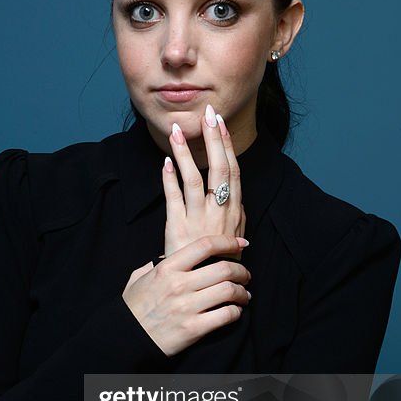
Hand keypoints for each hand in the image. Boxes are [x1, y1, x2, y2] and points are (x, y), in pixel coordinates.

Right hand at [122, 234, 251, 356]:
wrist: (125, 338)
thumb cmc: (133, 307)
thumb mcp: (140, 277)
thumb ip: (157, 264)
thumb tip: (171, 254)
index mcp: (167, 268)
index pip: (205, 246)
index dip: (228, 242)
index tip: (241, 243)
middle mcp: (179, 285)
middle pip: (224, 269)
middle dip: (242, 271)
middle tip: (246, 276)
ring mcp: (187, 307)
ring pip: (229, 291)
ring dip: (242, 293)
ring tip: (243, 295)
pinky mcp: (193, 329)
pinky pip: (226, 316)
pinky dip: (236, 313)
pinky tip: (234, 312)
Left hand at [162, 106, 245, 260]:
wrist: (206, 286)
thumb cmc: (220, 260)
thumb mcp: (235, 236)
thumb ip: (235, 213)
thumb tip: (236, 193)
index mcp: (234, 210)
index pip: (233, 171)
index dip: (226, 145)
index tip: (220, 124)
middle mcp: (218, 212)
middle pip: (218, 169)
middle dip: (213, 140)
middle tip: (207, 115)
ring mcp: (198, 219)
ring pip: (194, 179)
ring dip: (185, 153)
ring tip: (177, 130)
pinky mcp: (177, 228)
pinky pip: (173, 199)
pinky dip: (169, 179)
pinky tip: (164, 162)